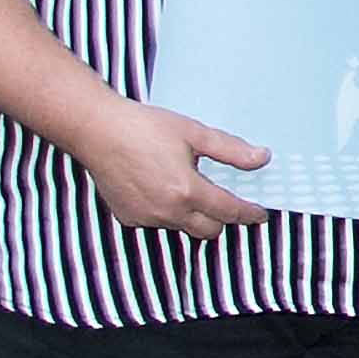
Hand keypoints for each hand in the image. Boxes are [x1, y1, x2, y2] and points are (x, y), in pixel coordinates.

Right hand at [80, 101, 273, 233]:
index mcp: (187, 191)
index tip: (260, 213)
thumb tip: (262, 158)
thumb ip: (231, 150)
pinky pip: (158, 222)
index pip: (229, 212)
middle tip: (224, 199)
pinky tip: (159, 187)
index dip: (249, 214)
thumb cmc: (144, 127)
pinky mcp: (128, 217)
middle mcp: (167, 212)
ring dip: (192, 214)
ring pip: (182, 227)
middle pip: (208, 230)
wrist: (97, 130)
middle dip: (221, 218)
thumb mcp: (193, 132)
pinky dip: (165, 211)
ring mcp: (146, 218)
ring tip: (186, 186)